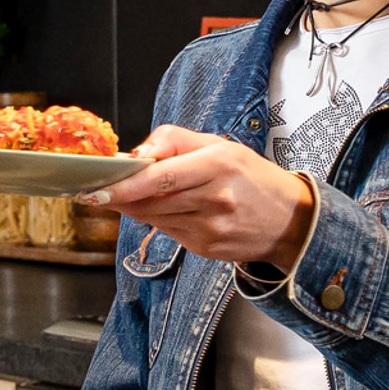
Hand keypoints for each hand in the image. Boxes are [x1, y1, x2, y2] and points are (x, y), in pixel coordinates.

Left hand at [91, 126, 316, 266]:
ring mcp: (211, 227)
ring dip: (137, 208)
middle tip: (99, 191)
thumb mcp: (220, 145)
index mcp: (219, 164)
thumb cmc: (251, 177)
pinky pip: (169, 232)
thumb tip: (136, 154)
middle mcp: (215, 198)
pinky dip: (159, 220)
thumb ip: (174, 141)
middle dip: (121, 197)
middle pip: (152, 201)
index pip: (161, 177)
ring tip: (134, 196)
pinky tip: (168, 210)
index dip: (125, 185)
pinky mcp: (206, 248)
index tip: (98, 188)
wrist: (290, 220)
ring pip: (155, 218)